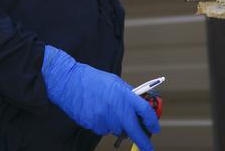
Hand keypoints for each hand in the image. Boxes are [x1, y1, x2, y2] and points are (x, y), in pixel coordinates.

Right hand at [41, 46, 159, 150]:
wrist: (69, 82)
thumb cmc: (93, 80)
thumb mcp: (116, 83)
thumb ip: (128, 95)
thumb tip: (139, 107)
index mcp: (125, 95)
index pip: (145, 111)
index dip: (152, 121)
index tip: (155, 128)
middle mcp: (117, 109)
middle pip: (134, 130)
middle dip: (142, 141)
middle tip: (148, 147)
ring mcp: (105, 119)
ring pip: (117, 130)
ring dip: (117, 125)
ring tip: (106, 109)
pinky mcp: (94, 125)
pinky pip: (104, 129)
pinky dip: (104, 124)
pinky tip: (96, 111)